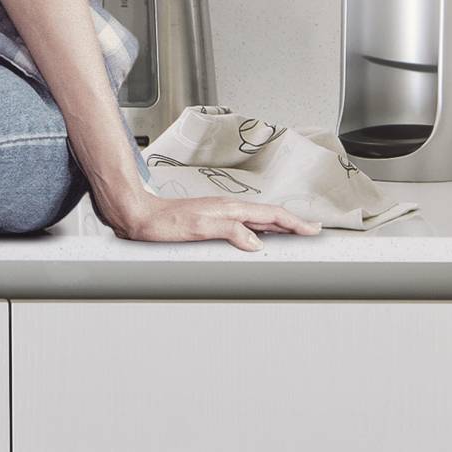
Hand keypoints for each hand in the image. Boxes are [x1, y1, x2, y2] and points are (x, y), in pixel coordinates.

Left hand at [92, 175, 325, 249]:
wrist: (139, 215)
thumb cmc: (163, 222)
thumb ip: (229, 231)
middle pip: (268, 216)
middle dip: (291, 223)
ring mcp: (219, 214)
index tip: (312, 229)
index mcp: (229, 209)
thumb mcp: (198, 228)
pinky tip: (257, 237)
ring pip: (256, 220)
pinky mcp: (210, 220)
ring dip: (277, 227)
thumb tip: (256, 241)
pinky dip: (258, 230)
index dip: (293, 222)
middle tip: (310, 230)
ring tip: (293, 234)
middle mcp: (227, 209)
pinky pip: (243, 225)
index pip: (270, 215)